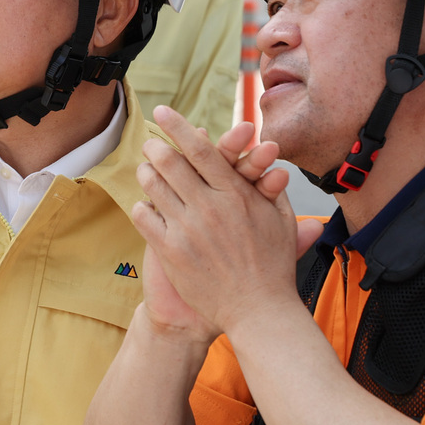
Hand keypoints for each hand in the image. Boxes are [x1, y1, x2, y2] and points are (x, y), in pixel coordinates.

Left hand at [132, 107, 311, 334]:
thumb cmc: (273, 266)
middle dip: (156, 147)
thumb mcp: (281, 219)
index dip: (178, 126)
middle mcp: (210, 207)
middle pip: (170, 162)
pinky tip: (146, 204)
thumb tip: (268, 159)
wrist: (258, 312)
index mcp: (236, 194)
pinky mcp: (171, 252)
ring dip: (146, 173)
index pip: (201, 149)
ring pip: (153, 185)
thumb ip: (271, 186)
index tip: (162, 112)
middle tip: (150, 144)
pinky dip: (142, 205)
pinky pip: (145, 216)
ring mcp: (188, 230)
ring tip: (146, 171)